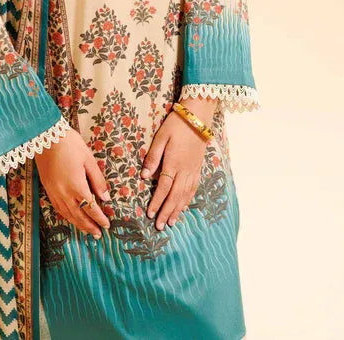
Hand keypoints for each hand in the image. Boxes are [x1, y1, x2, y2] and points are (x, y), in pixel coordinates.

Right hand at [34, 127, 111, 238]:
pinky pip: (58, 208)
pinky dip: (66, 216)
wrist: (45, 137)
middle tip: (98, 235)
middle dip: (90, 226)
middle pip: (79, 216)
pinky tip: (71, 217)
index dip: (100, 218)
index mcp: (77, 186)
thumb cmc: (70, 145)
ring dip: (78, 224)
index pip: (91, 208)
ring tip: (87, 231)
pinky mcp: (47, 188)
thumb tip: (105, 197)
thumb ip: (97, 180)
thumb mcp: (88, 159)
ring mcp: (54, 192)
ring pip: (67, 214)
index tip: (107, 225)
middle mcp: (64, 194)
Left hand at [140, 98, 216, 229]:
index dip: (157, 202)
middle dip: (167, 211)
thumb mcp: (161, 137)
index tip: (150, 214)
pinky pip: (193, 188)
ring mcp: (193, 170)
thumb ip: (153, 157)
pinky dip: (188, 200)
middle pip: (175, 195)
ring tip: (171, 222)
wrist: (197, 117)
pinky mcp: (198, 168)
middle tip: (160, 226)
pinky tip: (184, 206)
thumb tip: (145, 176)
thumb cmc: (176, 125)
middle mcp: (185, 170)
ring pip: (185, 195)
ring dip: (178, 210)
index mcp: (174, 163)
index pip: (164, 187)